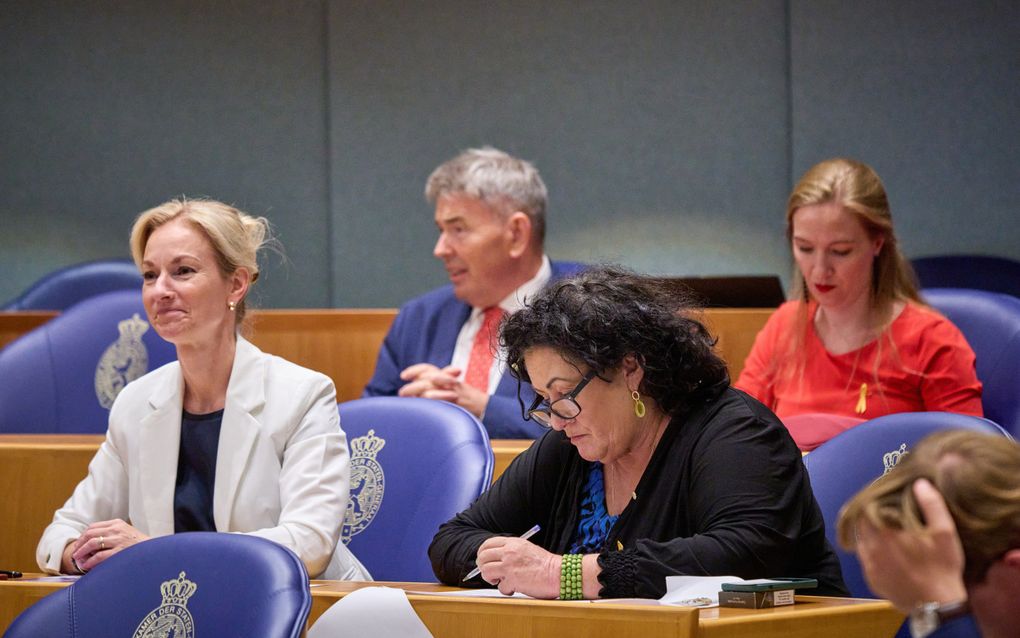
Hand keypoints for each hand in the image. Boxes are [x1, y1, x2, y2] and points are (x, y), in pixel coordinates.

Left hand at [68, 519, 148, 572]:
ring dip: (82, 552)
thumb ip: (112, 533)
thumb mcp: (126, 532)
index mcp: (117, 523)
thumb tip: (92, 541)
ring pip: (93, 543)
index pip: (93, 526)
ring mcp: (118, 540)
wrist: (154, 552)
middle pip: (90, 534)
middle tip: (75, 553)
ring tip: (78, 559)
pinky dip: (90, 561)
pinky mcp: (119, 552)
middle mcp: (117, 530)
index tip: (78, 544)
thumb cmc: (139, 545)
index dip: (83, 536)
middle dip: (79, 544)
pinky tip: (87, 565)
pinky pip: (100, 556)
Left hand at [397, 363, 488, 417]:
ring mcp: (453, 389)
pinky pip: (444, 395)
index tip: (403, 376)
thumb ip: (435, 390)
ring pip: (433, 384)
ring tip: (406, 396)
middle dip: (412, 384)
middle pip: (427, 376)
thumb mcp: (450, 392)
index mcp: (446, 377)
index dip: (415, 370)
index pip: (428, 368)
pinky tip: (425, 398)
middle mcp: (448, 380)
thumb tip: (414, 395)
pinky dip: (435, 395)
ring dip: (418, 389)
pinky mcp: (458, 399)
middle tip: (401, 392)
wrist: (486, 408)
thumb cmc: (466, 402)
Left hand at [474, 536, 559, 598]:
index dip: (482, 553)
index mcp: (513, 543)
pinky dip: (505, 589)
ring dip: (490, 578)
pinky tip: (514, 588)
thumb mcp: (526, 549)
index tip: (483, 561)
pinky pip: (500, 586)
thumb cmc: (544, 564)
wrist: (558, 573)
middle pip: (483, 556)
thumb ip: (511, 551)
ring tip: (500, 581)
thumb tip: (495, 559)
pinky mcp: (512, 579)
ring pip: (485, 570)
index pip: (488, 544)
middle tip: (489, 573)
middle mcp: (509, 552)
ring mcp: (509, 565)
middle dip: (482, 567)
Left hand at [854, 479, 967, 612]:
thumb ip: (931, 505)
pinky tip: (883, 547)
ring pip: (860, 538)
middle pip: (861, 521)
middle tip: (883, 509)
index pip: (867, 506)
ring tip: (883, 526)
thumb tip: (918, 483)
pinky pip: (864, 556)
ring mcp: (869, 563)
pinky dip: (870, 548)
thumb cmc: (942, 568)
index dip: (874, 498)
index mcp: (885, 531)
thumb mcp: (945, 533)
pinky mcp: (871, 578)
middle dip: (870, 513)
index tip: (883, 494)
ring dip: (868, 530)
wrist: (937, 606)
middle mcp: (871, 546)